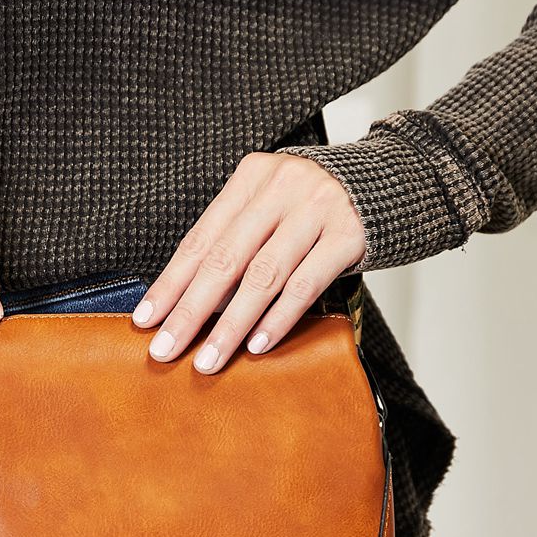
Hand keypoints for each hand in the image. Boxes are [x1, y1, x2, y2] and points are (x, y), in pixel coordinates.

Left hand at [131, 153, 365, 371]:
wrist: (390, 184)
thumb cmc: (316, 205)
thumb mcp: (272, 205)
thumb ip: (238, 239)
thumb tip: (189, 301)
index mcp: (251, 177)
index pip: (201, 238)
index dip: (171, 281)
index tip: (146, 318)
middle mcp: (281, 187)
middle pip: (225, 258)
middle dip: (190, 309)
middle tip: (165, 348)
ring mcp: (317, 209)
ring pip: (263, 276)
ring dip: (231, 324)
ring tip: (208, 359)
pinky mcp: (349, 234)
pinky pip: (305, 285)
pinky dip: (278, 318)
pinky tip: (256, 345)